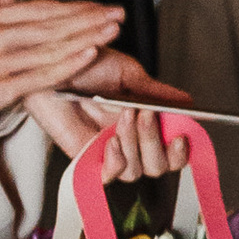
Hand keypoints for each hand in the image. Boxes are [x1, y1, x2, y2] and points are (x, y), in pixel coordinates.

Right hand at [0, 0, 124, 145]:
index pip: (38, 8)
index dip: (73, 8)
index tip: (99, 7)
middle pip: (50, 23)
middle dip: (89, 18)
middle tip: (119, 13)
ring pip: (50, 46)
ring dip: (86, 36)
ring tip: (113, 30)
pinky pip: (39, 74)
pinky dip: (67, 64)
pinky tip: (89, 55)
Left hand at [26, 52, 194, 180]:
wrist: (51, 63)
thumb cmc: (84, 65)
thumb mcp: (128, 73)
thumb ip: (157, 92)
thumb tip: (187, 102)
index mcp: (144, 123)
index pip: (172, 152)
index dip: (181, 151)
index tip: (181, 135)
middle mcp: (129, 142)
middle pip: (158, 166)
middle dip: (155, 141)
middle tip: (146, 114)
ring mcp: (108, 151)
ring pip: (136, 170)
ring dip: (135, 143)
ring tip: (124, 115)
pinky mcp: (85, 157)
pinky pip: (108, 176)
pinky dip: (116, 162)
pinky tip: (111, 141)